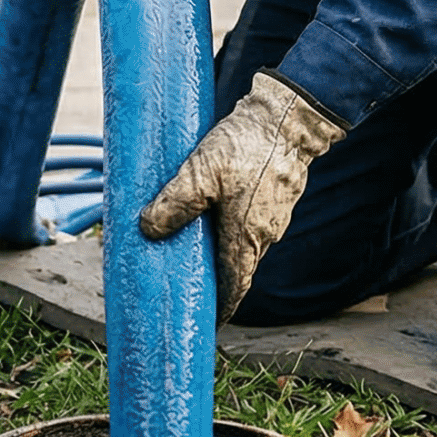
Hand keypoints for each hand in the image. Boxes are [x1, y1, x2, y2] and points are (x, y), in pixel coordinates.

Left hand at [139, 70, 346, 318]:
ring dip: (223, 245)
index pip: (235, 287)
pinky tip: (216, 206)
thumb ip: (173, 204)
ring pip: (245, 239)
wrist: (288, 117)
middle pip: (238, 264)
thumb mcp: (199, 175)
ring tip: (196, 239)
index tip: (209, 318)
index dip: (222, 306)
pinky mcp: (278, 194)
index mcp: (246, 238)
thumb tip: (148, 229)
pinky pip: (253, 219)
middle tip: (191, 277)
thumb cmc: (246, 147)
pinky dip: (234, 222)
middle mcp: (265, 233)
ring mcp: (274, 214)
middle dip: (217, 275)